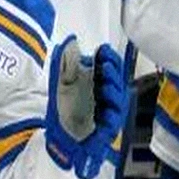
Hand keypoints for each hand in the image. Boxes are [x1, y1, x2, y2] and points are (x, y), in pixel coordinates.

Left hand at [44, 37, 128, 178]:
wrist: (60, 138)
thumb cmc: (65, 110)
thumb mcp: (62, 83)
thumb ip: (66, 62)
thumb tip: (71, 40)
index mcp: (99, 83)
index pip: (111, 67)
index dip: (109, 58)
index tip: (102, 50)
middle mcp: (108, 97)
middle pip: (117, 82)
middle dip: (113, 72)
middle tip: (105, 64)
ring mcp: (110, 113)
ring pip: (119, 100)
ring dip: (114, 91)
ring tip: (105, 83)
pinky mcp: (108, 129)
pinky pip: (113, 121)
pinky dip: (111, 115)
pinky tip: (106, 108)